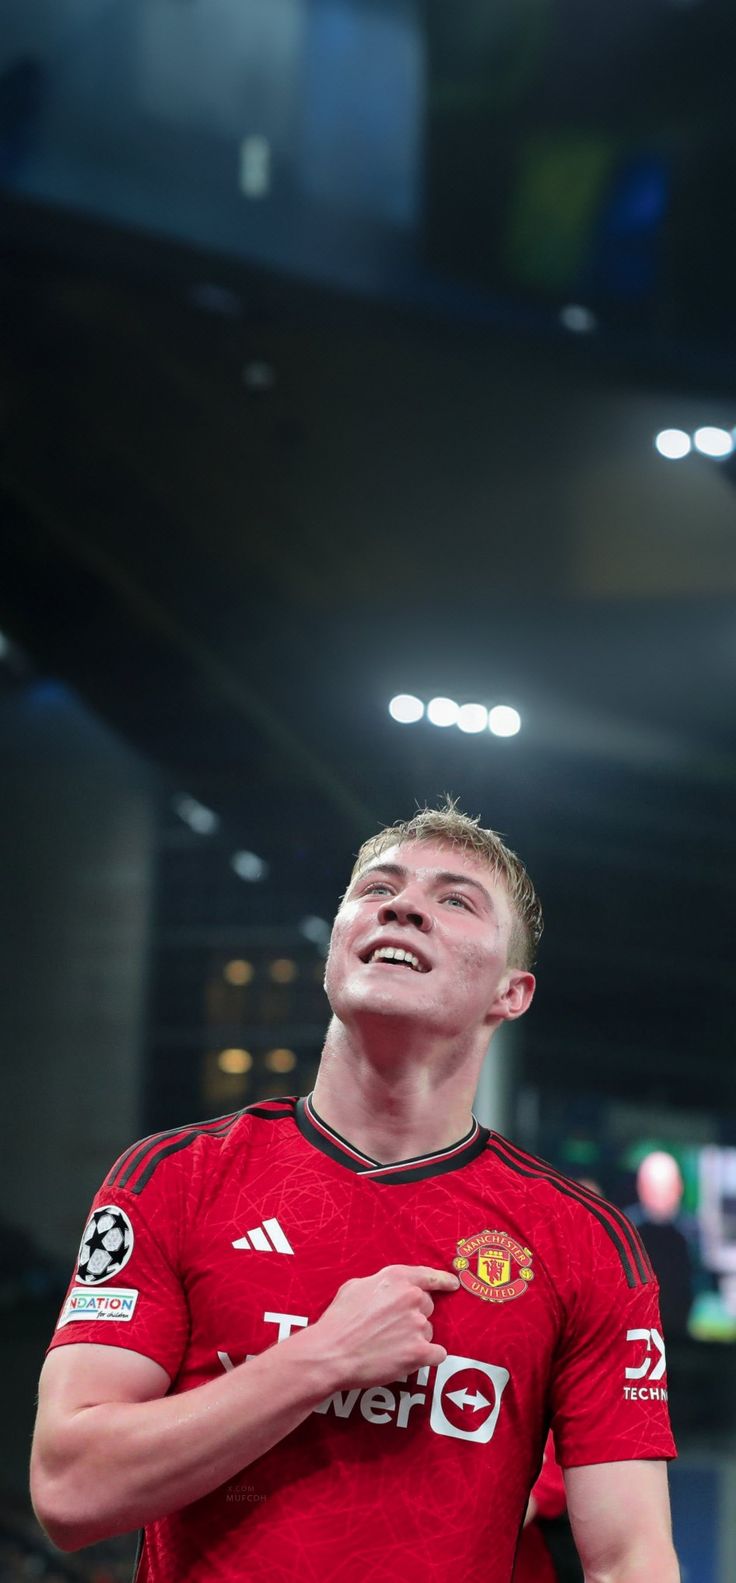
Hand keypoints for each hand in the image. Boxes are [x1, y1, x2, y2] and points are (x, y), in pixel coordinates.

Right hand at [313, 1264, 458, 1387]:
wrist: (331, 1353)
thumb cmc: (338, 1321)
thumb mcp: (355, 1287)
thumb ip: (380, 1284)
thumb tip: (390, 1290)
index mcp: (396, 1278)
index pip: (428, 1276)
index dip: (443, 1280)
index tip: (453, 1284)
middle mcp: (411, 1297)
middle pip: (428, 1307)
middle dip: (414, 1317)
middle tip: (392, 1329)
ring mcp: (417, 1324)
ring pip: (428, 1332)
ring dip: (416, 1339)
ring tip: (390, 1347)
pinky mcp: (419, 1351)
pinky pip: (437, 1354)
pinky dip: (426, 1358)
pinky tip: (409, 1360)